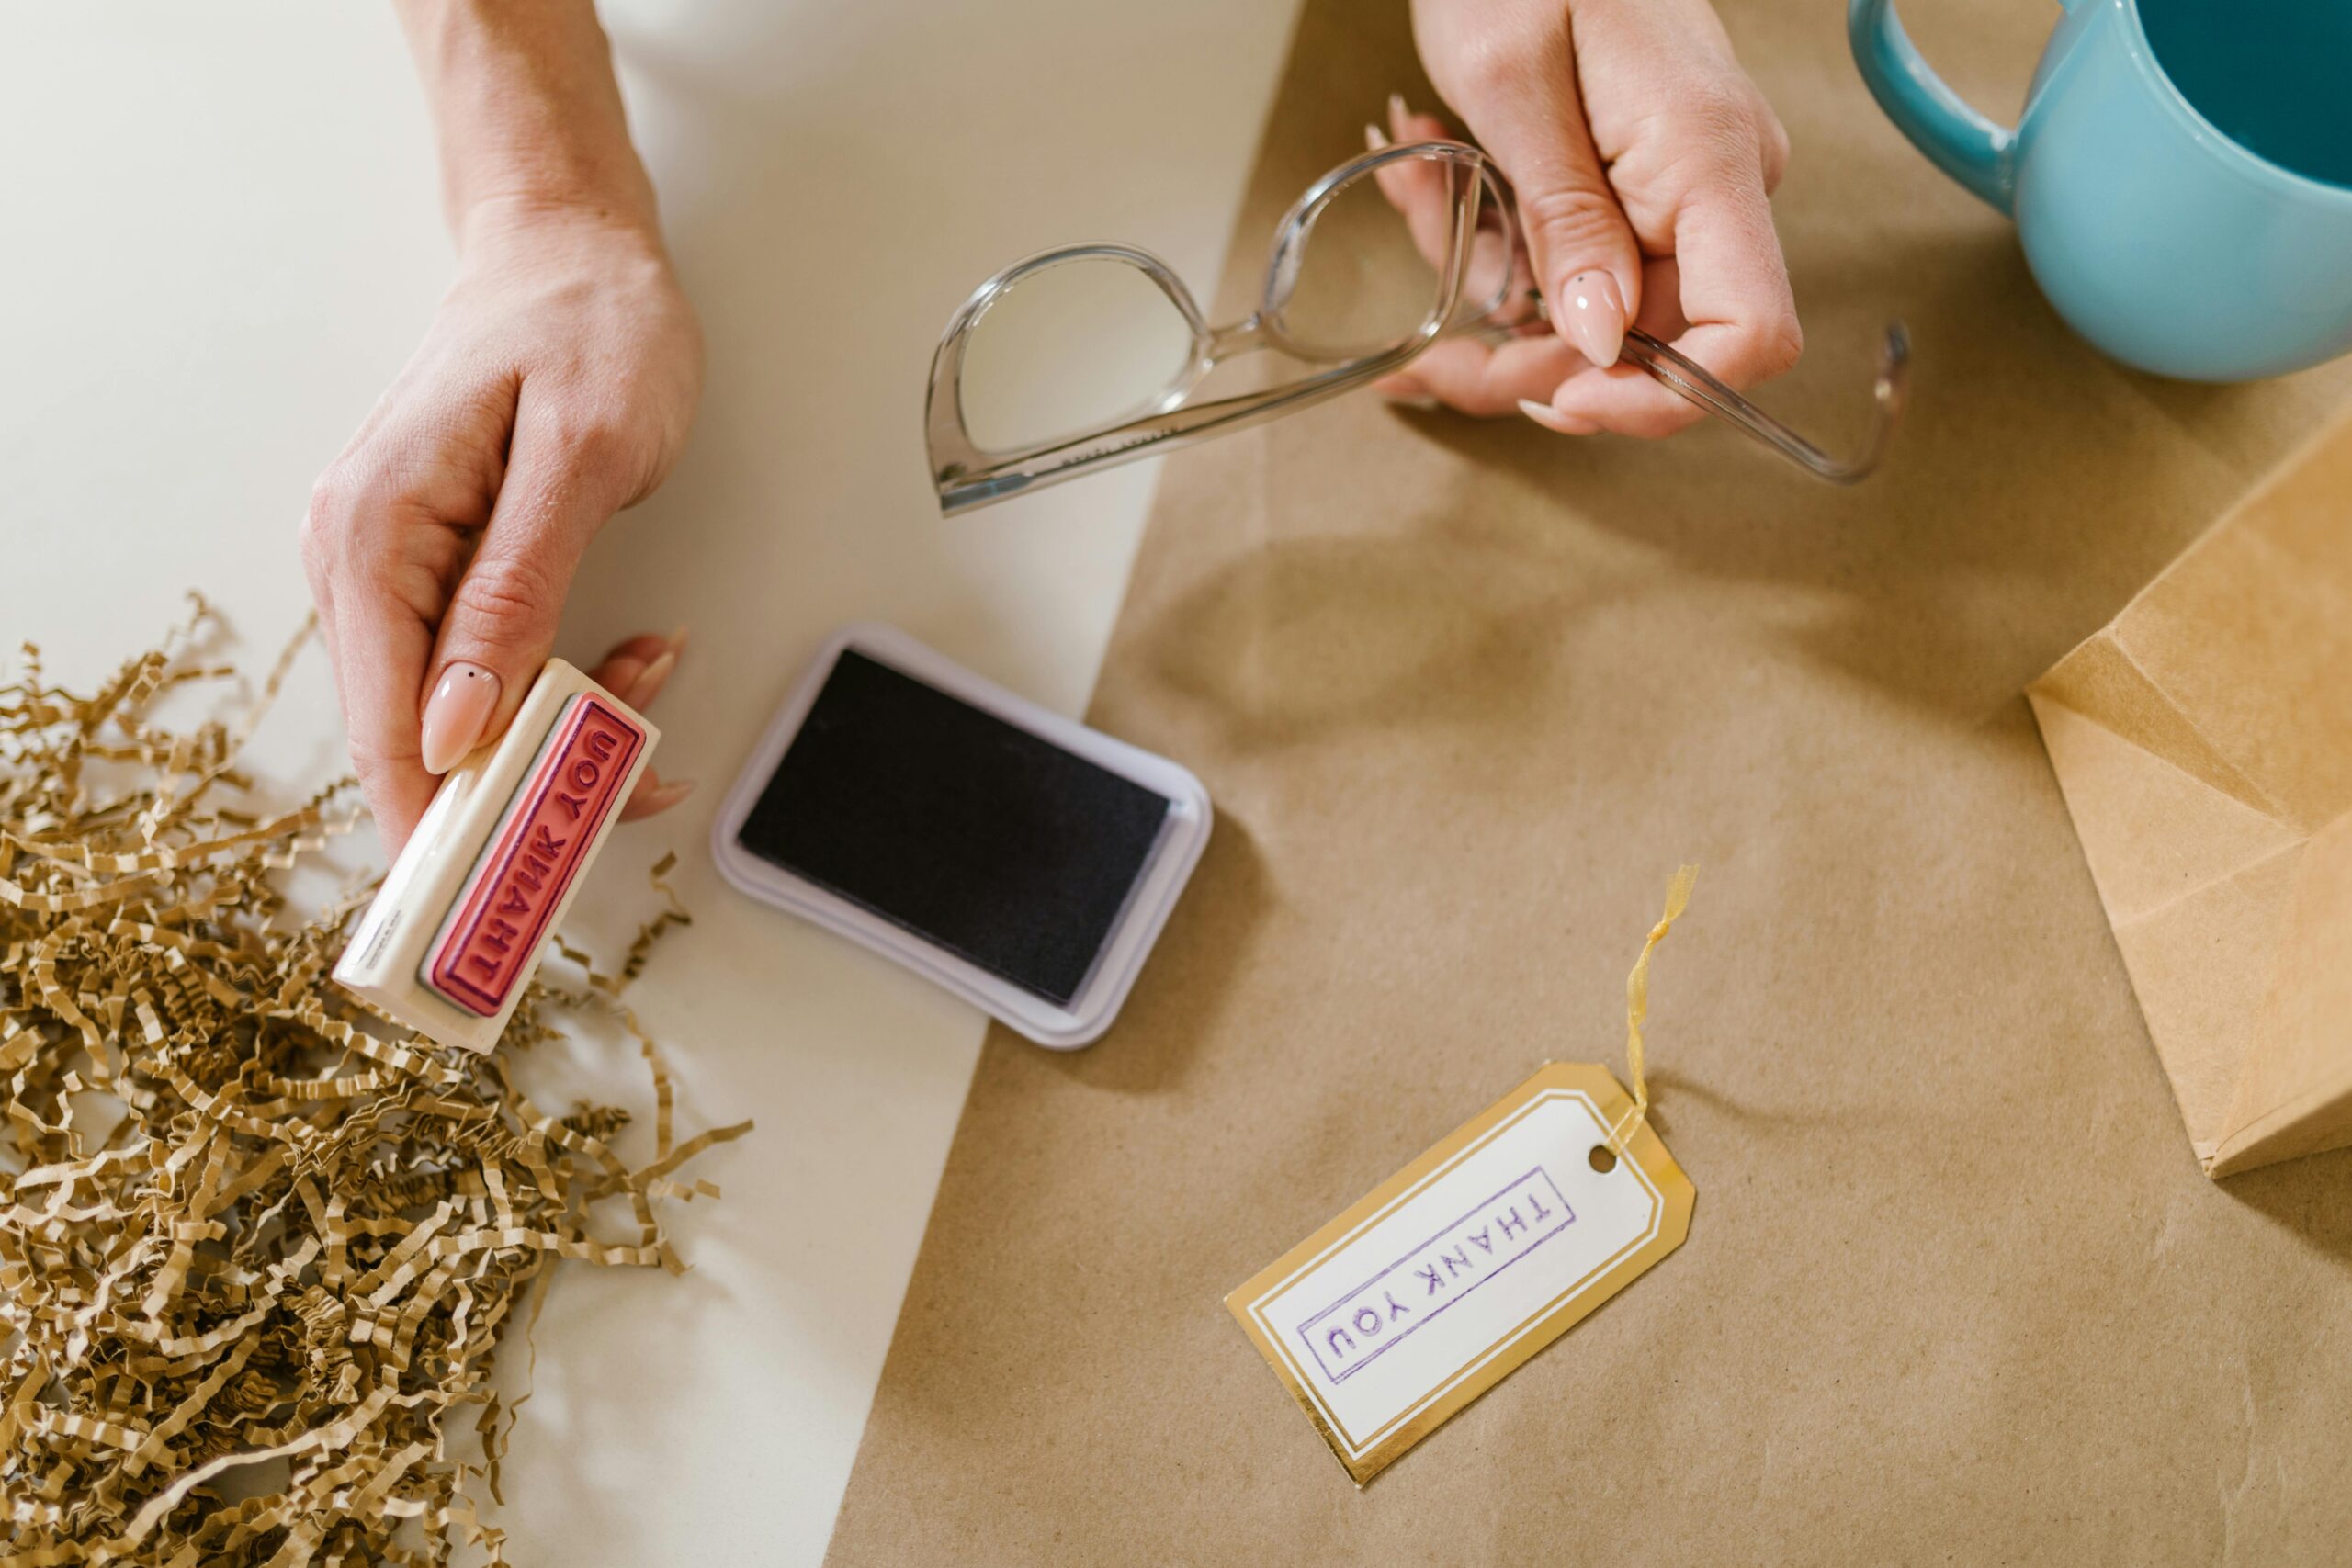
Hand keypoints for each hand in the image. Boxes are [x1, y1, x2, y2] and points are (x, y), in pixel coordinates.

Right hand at [301, 201, 702, 856]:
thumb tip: (459, 722)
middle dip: (534, 778)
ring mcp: (389, 573)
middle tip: (641, 779)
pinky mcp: (432, 578)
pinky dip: (562, 686)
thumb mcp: (581, 456)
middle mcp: (356, 563)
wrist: (572, 253)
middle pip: (420, 741)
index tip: (505, 896)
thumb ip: (517, 590)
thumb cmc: (587, 329)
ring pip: (462, 716)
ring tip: (654, 680)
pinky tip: (631, 661)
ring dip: (564, 727)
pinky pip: (484, 673)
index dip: (444, 831)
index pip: (387, 733)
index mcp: (373, 538)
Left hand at [1382, 0, 1797, 435]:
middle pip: (1646, 349)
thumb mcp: (1515, 83)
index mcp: (1707, 161)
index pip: (1745, 335)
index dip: (1656, 400)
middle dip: (1521, 357)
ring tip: (1418, 187)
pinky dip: (1492, 245)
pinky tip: (1435, 179)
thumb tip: (1601, 342)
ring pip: (1588, 316)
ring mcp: (1676, 193)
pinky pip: (1569, 263)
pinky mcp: (1634, 189)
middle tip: (1419, 351)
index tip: (1554, 397)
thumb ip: (1566, 220)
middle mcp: (1712, 190)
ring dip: (1484, 288)